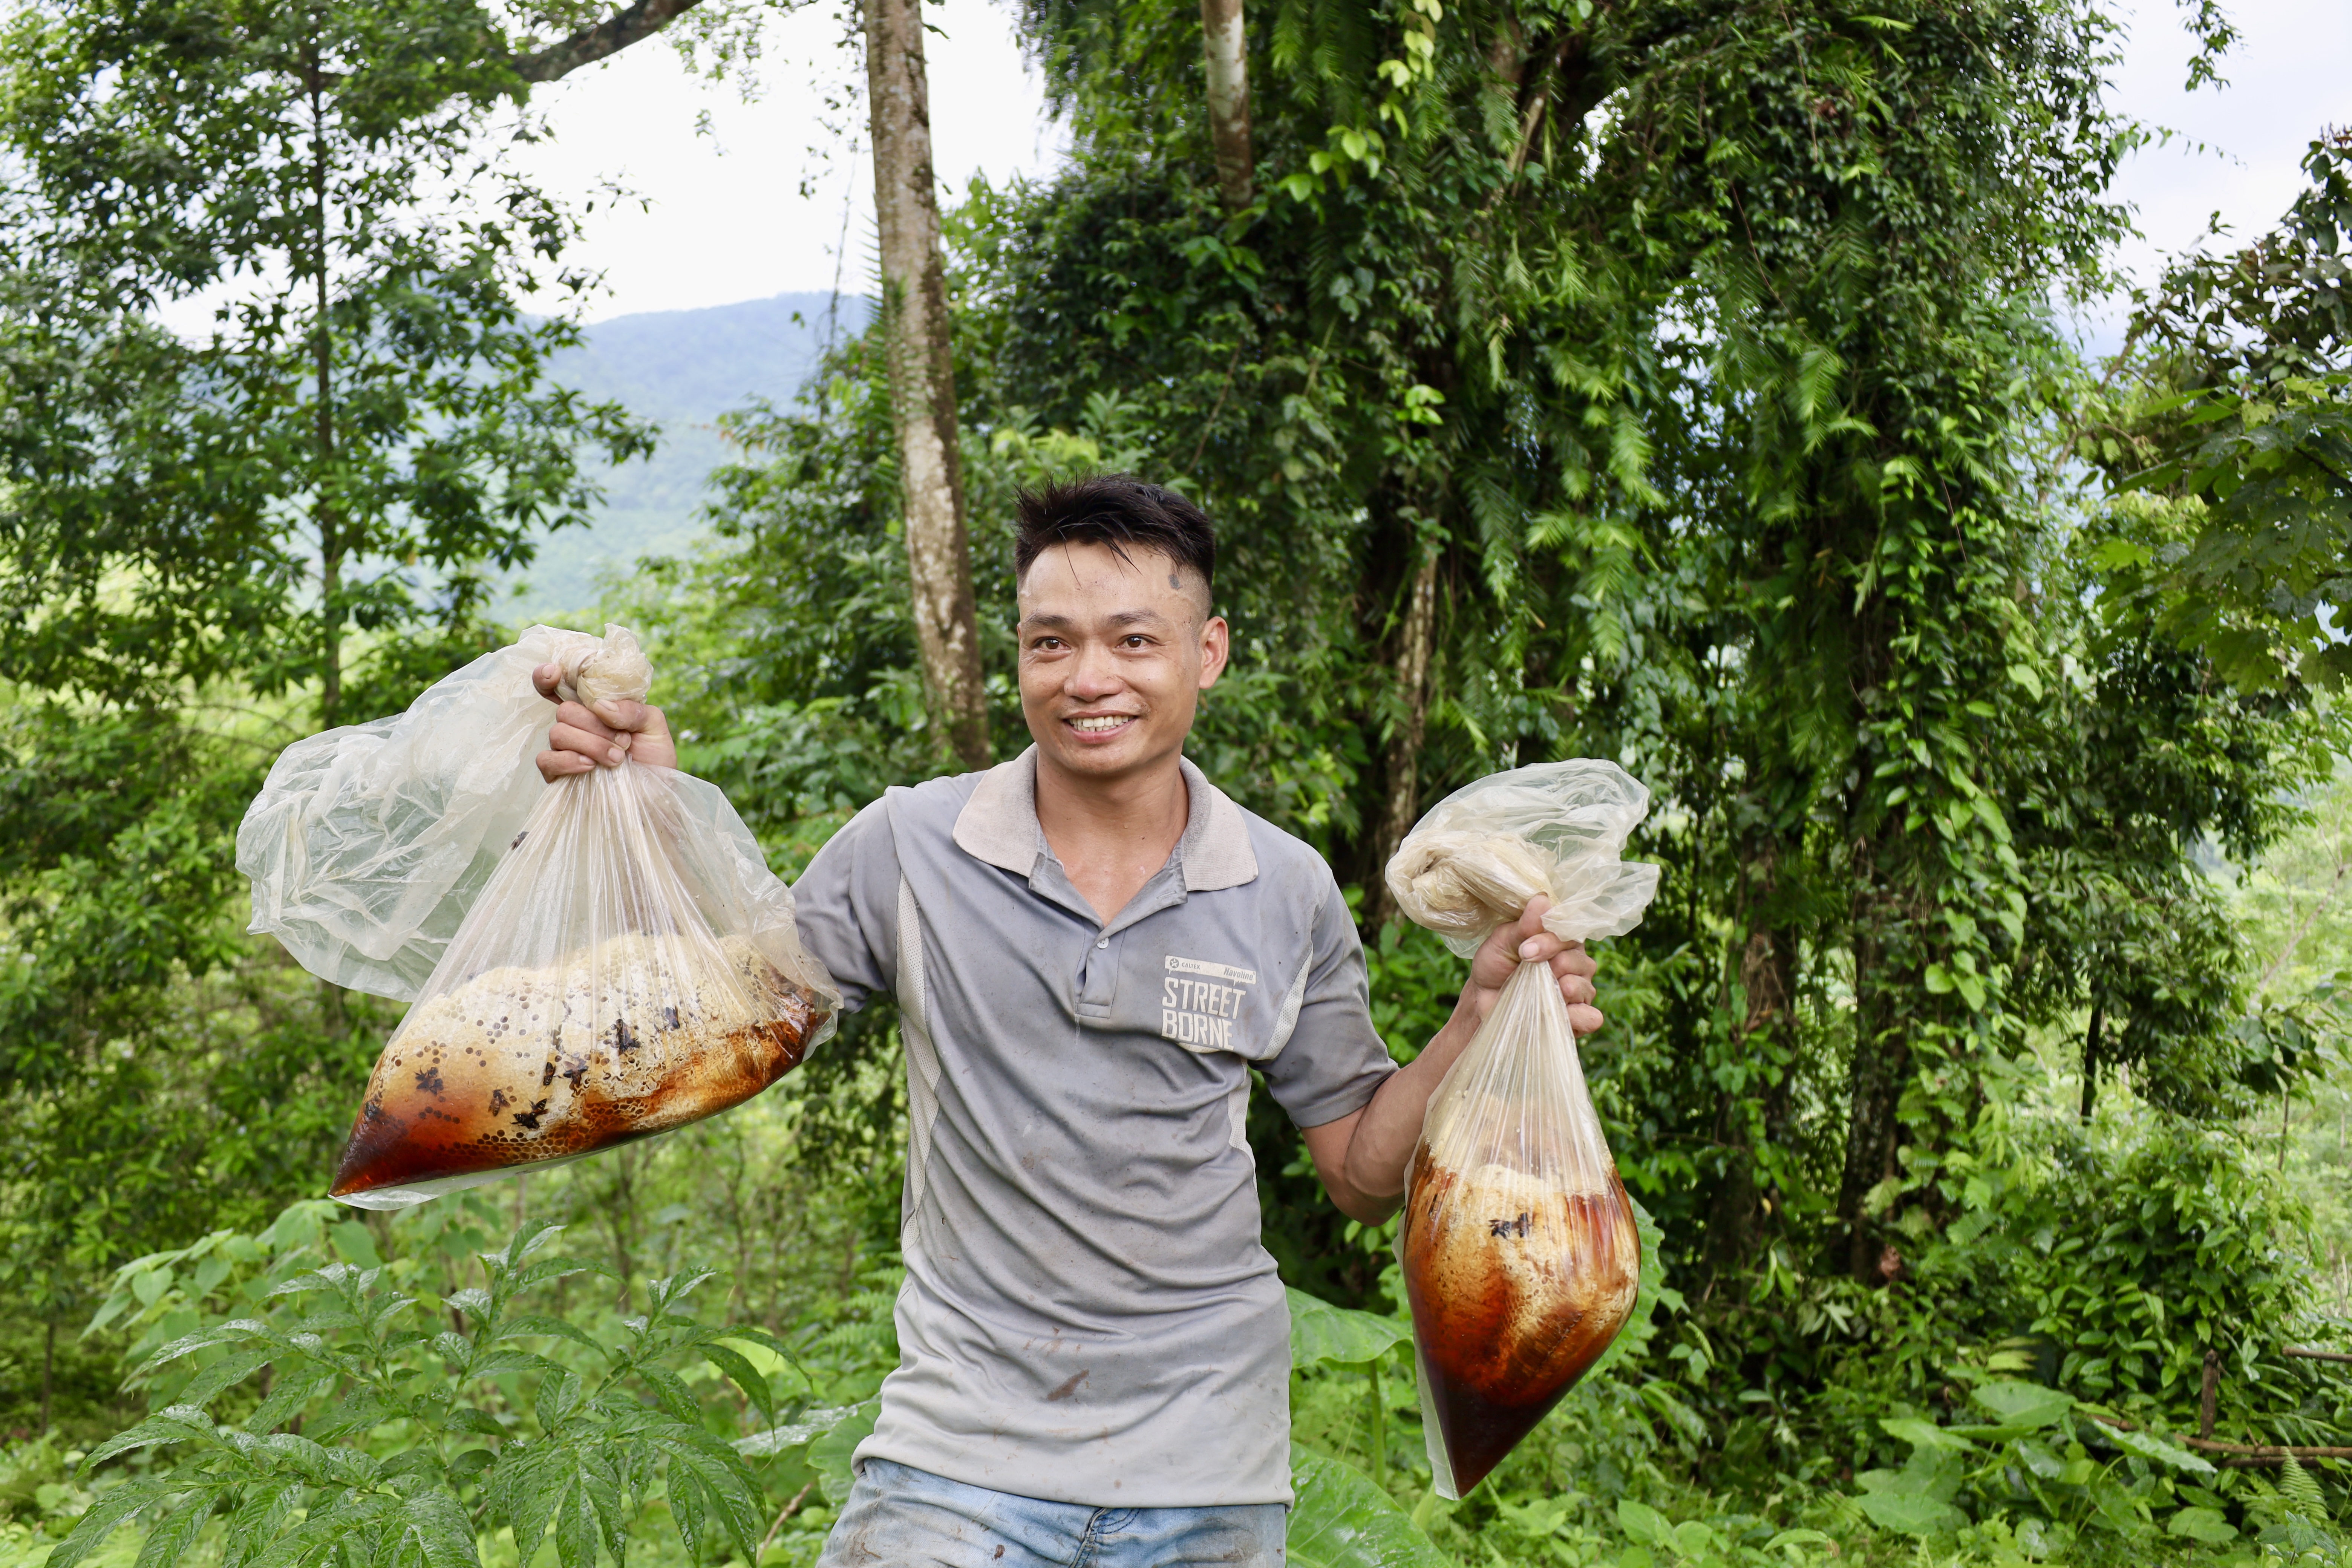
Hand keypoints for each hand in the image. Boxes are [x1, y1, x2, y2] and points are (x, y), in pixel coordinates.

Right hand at [532, 662, 677, 780]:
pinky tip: (590, 767)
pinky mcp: (557, 774)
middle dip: (595, 726)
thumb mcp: (655, 727)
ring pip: (558, 733)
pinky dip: (569, 761)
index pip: (561, 686)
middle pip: (565, 711)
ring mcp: (565, 750)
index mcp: (595, 709)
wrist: (654, 799)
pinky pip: (547, 759)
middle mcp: (577, 726)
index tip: (554, 673)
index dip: (547, 677)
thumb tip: (600, 706)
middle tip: (623, 742)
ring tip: (617, 759)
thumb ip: (633, 709)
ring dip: (592, 745)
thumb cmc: (654, 762)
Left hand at [1460, 894, 1602, 1036]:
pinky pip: (1591, 1018)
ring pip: (1585, 987)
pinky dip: (1577, 1017)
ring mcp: (1580, 991)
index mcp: (1562, 939)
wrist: (1484, 1002)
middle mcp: (1576, 963)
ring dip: (1562, 990)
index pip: (1572, 933)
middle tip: (1527, 969)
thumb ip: (1524, 926)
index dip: (1551, 941)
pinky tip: (1560, 1013)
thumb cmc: (1496, 966)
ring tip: (1539, 992)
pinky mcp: (1577, 1018)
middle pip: (1580, 961)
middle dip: (1552, 965)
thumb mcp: (1502, 942)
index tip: (1525, 950)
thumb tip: (1542, 899)